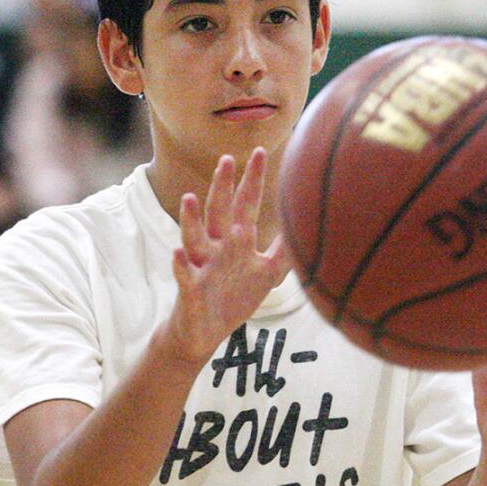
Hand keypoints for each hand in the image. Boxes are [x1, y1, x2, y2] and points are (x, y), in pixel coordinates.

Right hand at [166, 148, 291, 363]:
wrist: (202, 334)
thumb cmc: (232, 300)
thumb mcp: (265, 275)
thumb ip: (284, 253)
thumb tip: (309, 232)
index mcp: (236, 243)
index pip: (246, 205)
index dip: (252, 181)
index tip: (259, 152)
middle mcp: (217, 249)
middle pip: (219, 212)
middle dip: (223, 187)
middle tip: (226, 159)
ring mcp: (201, 267)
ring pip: (194, 238)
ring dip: (191, 219)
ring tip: (188, 198)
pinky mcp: (190, 290)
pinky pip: (184, 276)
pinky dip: (180, 266)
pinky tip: (177, 254)